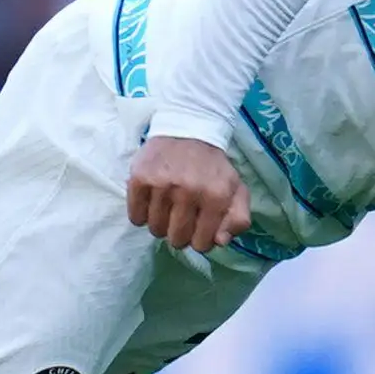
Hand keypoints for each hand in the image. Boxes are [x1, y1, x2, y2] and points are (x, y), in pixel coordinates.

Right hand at [127, 136, 251, 251]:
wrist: (186, 130)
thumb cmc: (212, 166)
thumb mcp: (236, 189)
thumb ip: (238, 219)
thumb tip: (220, 241)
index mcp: (216, 196)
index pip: (202, 243)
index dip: (200, 241)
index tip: (198, 229)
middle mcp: (188, 191)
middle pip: (176, 239)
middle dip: (180, 234)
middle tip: (181, 218)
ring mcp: (162, 185)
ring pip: (155, 229)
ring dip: (161, 224)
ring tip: (167, 208)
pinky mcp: (140, 178)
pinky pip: (136, 216)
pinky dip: (142, 215)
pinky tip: (152, 203)